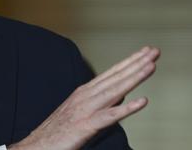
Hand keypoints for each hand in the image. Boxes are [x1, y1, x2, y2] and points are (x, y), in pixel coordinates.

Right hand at [8, 46, 159, 149]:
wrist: (36, 145)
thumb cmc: (58, 130)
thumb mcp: (80, 110)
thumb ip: (100, 102)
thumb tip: (122, 96)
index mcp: (85, 92)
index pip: (112, 73)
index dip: (130, 61)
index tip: (146, 52)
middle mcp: (86, 96)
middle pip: (116, 77)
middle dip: (137, 63)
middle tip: (155, 51)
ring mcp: (87, 109)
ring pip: (115, 90)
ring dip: (134, 77)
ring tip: (151, 66)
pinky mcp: (86, 126)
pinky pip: (110, 117)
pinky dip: (126, 108)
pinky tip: (142, 101)